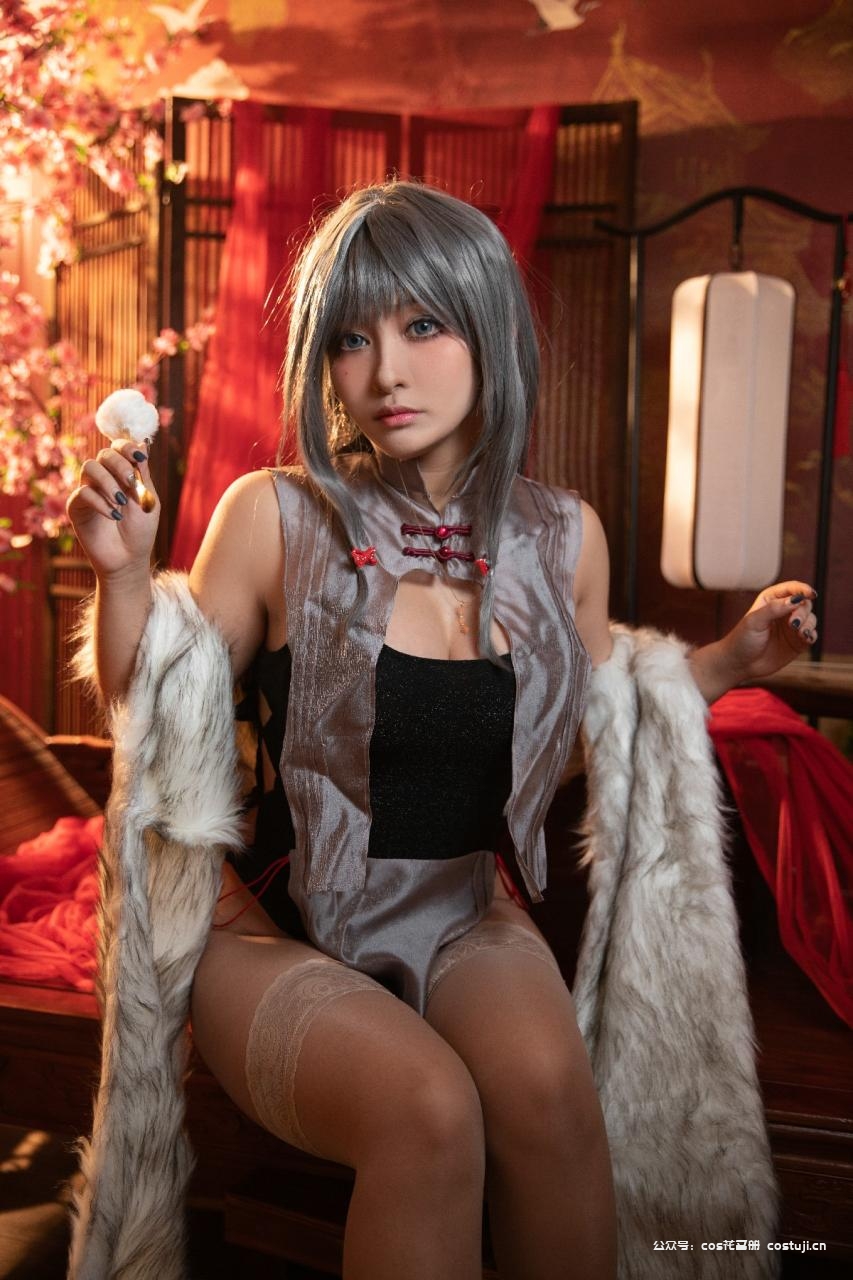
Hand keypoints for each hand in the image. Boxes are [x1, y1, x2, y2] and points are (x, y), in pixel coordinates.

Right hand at [66, 441, 159, 579]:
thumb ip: (142, 474)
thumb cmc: (141, 531)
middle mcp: (104, 478)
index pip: (119, 448)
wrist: (128, 559)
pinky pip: (82, 493)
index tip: (139, 457)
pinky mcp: (76, 507)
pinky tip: (114, 515)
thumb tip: (142, 443)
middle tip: (131, 484)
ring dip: (107, 481)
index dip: (127, 446)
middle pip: (104, 454)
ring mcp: (88, 490)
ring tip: (121, 502)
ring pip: (89, 467)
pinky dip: (100, 502)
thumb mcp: (148, 500)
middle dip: (120, 465)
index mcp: (123, 473)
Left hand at [722, 581, 818, 682]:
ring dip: (808, 623)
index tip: (810, 595)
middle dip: (803, 611)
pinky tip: (805, 638)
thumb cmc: (742, 639)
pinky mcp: (797, 642)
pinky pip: (811, 634)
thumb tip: (796, 599)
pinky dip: (811, 635)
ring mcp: (792, 627)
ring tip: (799, 632)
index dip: (803, 589)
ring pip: (810, 618)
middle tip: (794, 624)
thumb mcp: (754, 621)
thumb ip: (774, 609)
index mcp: (771, 599)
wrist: (739, 664)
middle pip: (804, 603)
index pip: (791, 588)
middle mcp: (784, 611)